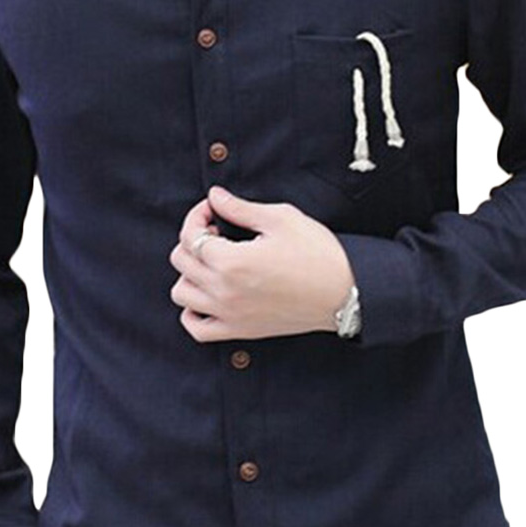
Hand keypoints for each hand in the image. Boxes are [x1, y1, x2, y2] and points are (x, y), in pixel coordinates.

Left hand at [169, 185, 355, 341]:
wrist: (344, 293)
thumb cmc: (318, 254)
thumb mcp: (281, 219)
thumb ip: (240, 208)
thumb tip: (215, 196)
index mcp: (232, 262)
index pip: (191, 236)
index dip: (198, 215)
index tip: (213, 209)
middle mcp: (224, 292)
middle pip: (181, 261)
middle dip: (193, 239)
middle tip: (218, 232)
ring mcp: (230, 315)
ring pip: (181, 294)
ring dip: (189, 273)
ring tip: (213, 262)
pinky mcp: (240, 330)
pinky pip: (197, 329)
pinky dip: (192, 313)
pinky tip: (207, 295)